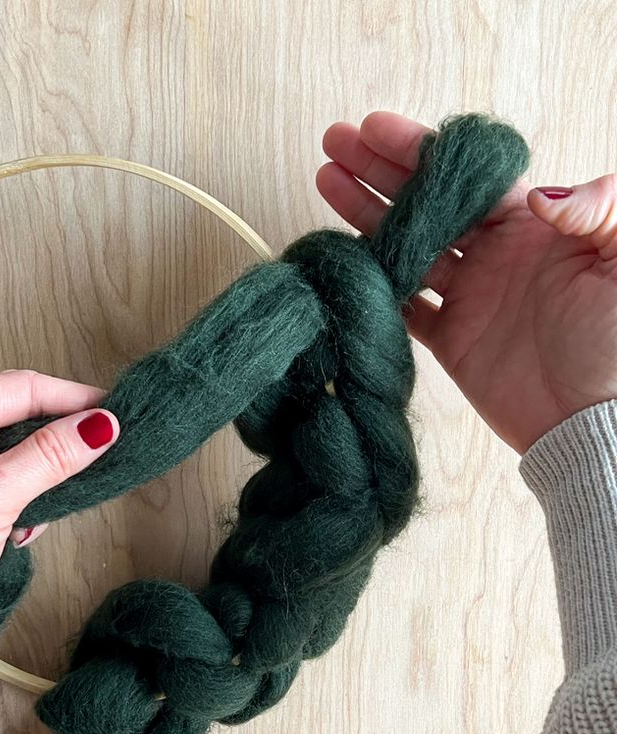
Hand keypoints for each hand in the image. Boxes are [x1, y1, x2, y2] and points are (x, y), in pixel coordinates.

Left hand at [0, 369, 119, 649]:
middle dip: (55, 438)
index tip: (114, 411)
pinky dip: (19, 497)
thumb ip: (50, 456)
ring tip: (54, 498)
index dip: (71, 398)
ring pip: (10, 448)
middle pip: (14, 413)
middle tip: (100, 446)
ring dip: (38, 475)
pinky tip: (21, 527)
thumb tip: (98, 426)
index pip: (17, 388)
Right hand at [317, 111, 616, 452]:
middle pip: (428, 203)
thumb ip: (599, 209)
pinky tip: (347, 256)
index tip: (376, 129)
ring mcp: (471, 297)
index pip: (467, 177)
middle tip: (336, 145)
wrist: (593, 421)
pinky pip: (406, 305)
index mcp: (534, 226)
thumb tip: (541, 193)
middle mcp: (496, 255)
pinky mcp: (452, 340)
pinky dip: (378, 283)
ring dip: (368, 216)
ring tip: (327, 182)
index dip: (420, 150)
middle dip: (380, 171)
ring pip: (408, 246)